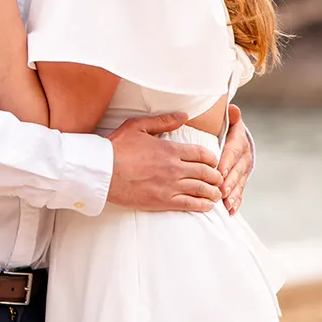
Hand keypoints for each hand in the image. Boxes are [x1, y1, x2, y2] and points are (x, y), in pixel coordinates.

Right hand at [105, 114, 221, 211]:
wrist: (102, 172)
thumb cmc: (117, 148)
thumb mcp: (138, 126)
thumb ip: (163, 120)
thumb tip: (184, 115)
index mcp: (170, 149)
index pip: (201, 153)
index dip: (212, 158)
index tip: (214, 162)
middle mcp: (174, 168)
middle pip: (205, 172)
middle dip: (216, 176)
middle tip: (219, 178)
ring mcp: (169, 186)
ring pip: (201, 189)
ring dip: (213, 191)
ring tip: (216, 193)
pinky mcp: (162, 201)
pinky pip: (189, 204)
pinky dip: (202, 205)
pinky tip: (207, 205)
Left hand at [218, 104, 254, 213]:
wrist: (234, 137)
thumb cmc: (223, 128)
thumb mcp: (227, 120)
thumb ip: (229, 117)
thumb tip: (233, 109)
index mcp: (238, 140)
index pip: (233, 151)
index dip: (227, 161)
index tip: (220, 170)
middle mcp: (244, 156)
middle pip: (237, 170)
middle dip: (230, 181)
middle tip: (221, 190)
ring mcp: (243, 170)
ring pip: (239, 182)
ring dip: (233, 194)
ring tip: (226, 204)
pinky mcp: (241, 180)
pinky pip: (239, 191)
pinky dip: (236, 201)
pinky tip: (231, 211)